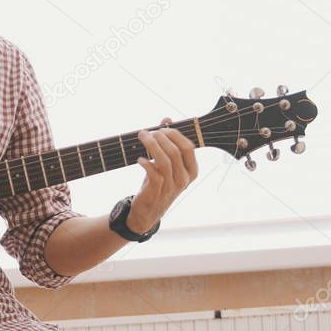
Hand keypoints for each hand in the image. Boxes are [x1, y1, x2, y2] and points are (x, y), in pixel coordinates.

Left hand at [129, 117, 198, 233]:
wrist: (148, 212)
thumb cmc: (158, 183)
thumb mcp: (165, 163)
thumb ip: (167, 141)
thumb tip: (167, 119)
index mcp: (191, 171)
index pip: (188, 148)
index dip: (175, 134)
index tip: (162, 127)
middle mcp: (184, 179)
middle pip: (175, 152)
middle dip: (160, 137)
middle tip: (147, 132)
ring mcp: (171, 187)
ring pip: (164, 161)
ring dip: (151, 146)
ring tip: (142, 138)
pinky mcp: (157, 192)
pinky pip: (153, 173)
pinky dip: (145, 163)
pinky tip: (139, 159)